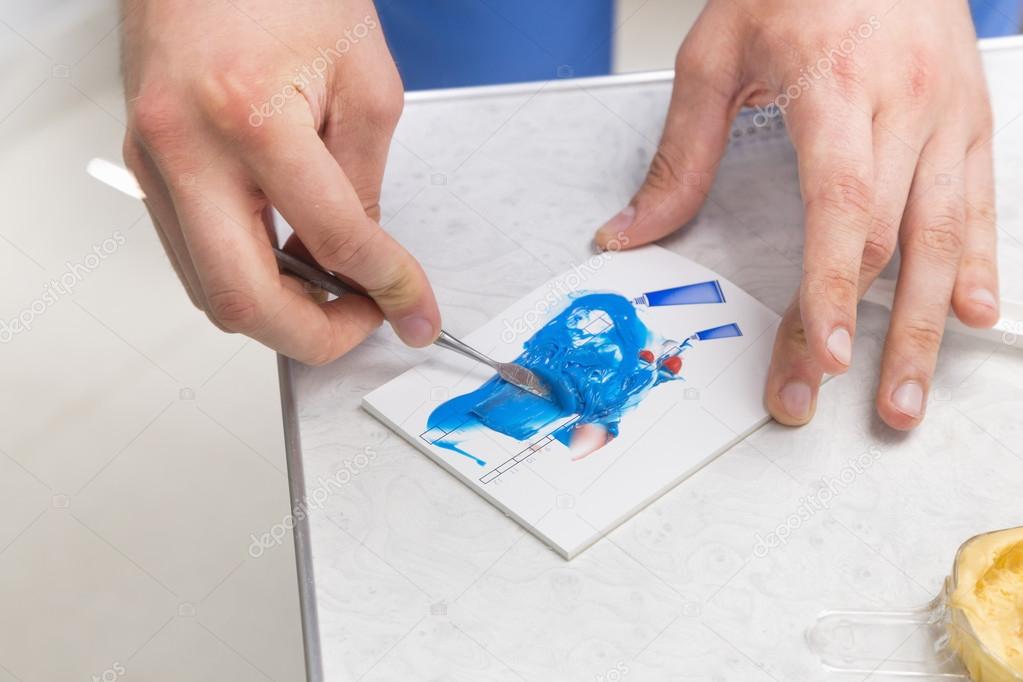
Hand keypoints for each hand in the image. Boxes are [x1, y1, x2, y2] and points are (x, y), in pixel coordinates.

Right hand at [121, 0, 439, 363]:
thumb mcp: (364, 82)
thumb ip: (364, 183)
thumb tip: (361, 259)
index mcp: (250, 116)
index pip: (332, 238)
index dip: (387, 286)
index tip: (413, 307)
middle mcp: (186, 148)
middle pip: (242, 300)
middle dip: (314, 338)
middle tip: (362, 325)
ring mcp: (153, 162)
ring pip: (208, 290)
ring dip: (278, 313)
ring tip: (332, 296)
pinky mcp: (144, 165)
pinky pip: (191, 253)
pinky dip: (245, 277)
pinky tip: (287, 264)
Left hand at [595, 0, 997, 429]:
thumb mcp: (715, 51)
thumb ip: (680, 153)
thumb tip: (632, 231)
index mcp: (836, 86)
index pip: (841, 207)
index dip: (830, 289)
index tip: (819, 353)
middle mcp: (904, 105)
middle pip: (890, 241)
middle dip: (861, 333)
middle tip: (829, 396)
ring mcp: (947, 114)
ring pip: (947, 237)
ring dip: (926, 327)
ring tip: (905, 394)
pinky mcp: (969, 119)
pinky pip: (981, 202)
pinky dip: (979, 263)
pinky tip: (973, 314)